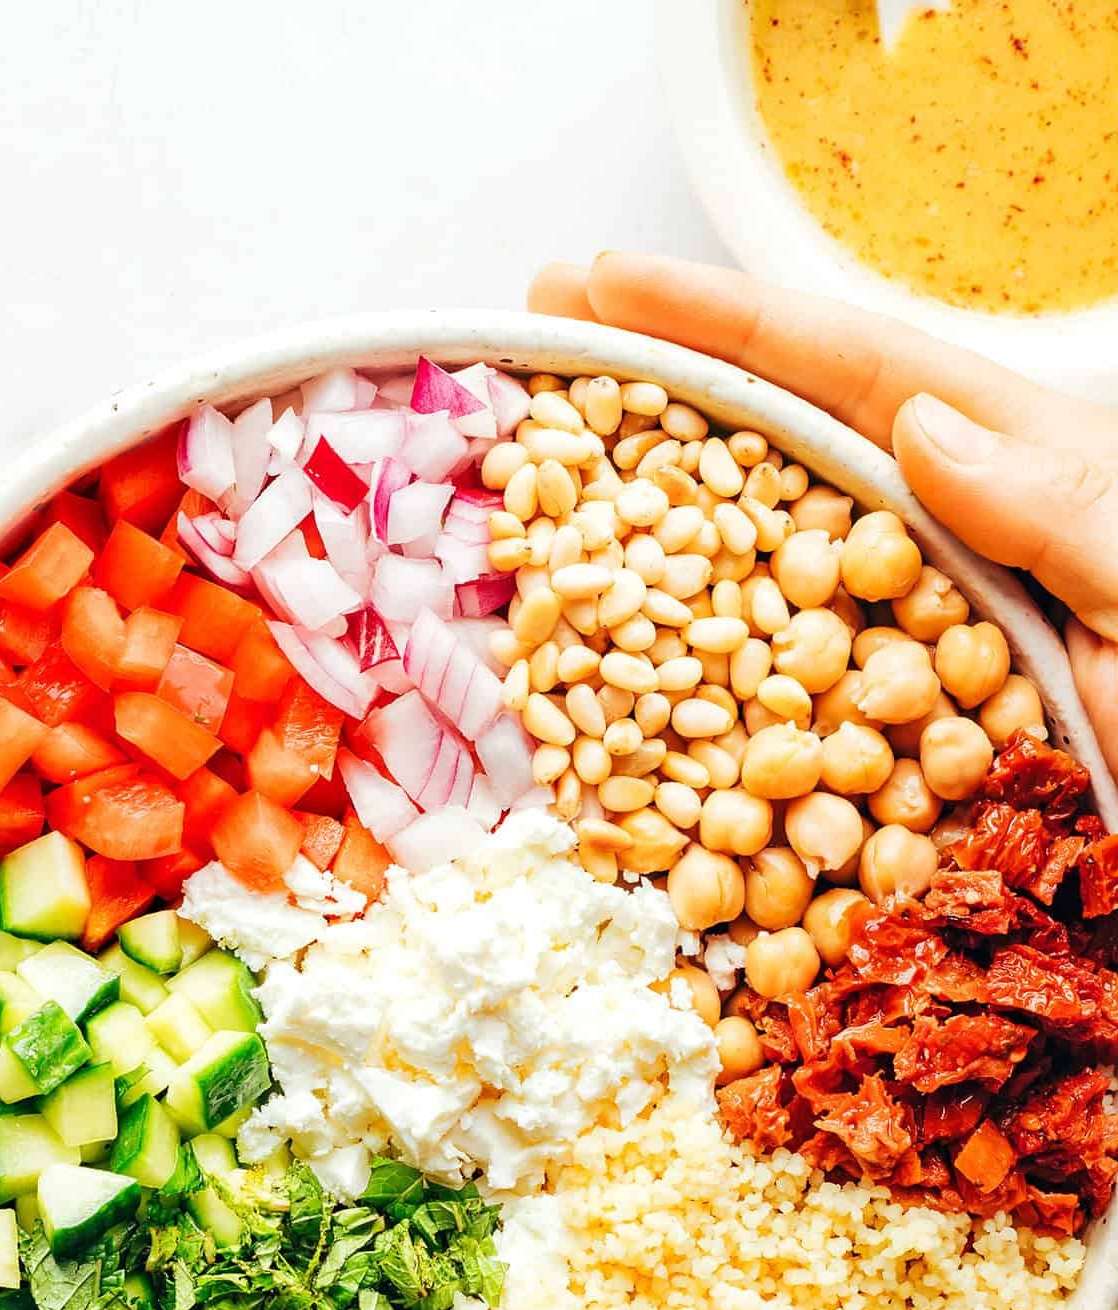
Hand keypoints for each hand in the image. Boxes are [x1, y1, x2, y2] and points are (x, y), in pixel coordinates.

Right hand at [530, 252, 1117, 775]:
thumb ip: (1060, 507)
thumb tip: (922, 428)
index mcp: (1019, 476)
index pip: (852, 375)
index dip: (726, 324)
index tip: (605, 282)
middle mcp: (950, 544)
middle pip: (786, 439)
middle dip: (666, 385)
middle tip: (544, 334)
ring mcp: (913, 635)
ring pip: (767, 556)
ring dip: (662, 515)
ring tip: (552, 474)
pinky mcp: (895, 730)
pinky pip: (779, 682)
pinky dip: (699, 666)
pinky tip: (626, 660)